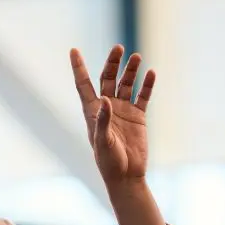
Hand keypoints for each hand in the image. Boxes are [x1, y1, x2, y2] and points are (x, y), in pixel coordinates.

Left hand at [70, 45, 154, 184]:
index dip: (78, 68)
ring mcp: (123, 110)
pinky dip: (147, 85)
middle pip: (107, 78)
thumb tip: (105, 99)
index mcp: (92, 112)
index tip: (73, 50)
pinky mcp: (138, 116)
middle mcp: (107, 107)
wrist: (126, 175)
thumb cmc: (108, 162)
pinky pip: (143, 96)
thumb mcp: (102, 141)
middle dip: (112, 63)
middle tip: (118, 48)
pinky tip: (151, 73)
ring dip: (131, 71)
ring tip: (137, 58)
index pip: (83, 85)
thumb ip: (103, 120)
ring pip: (126, 84)